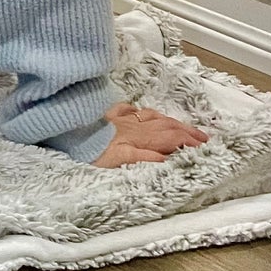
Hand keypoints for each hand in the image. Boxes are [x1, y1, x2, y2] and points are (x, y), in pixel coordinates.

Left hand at [91, 99, 208, 166]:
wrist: (64, 129)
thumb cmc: (89, 151)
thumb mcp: (120, 161)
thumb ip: (146, 159)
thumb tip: (171, 157)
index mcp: (139, 139)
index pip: (171, 139)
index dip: (189, 142)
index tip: (206, 146)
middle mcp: (133, 126)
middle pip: (165, 126)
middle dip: (186, 131)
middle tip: (204, 137)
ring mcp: (119, 118)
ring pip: (151, 117)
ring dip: (169, 121)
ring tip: (181, 126)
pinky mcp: (105, 115)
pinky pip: (128, 110)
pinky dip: (141, 112)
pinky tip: (142, 112)